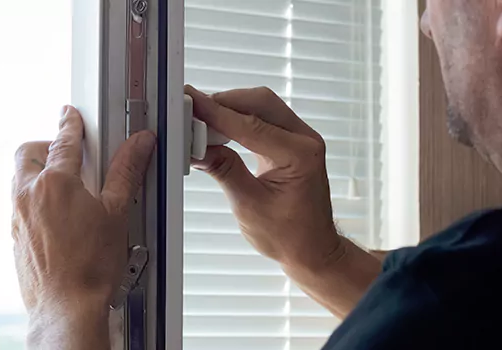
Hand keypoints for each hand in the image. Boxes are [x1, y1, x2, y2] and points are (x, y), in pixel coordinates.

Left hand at [12, 106, 154, 346]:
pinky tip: (58, 216)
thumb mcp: (116, 212)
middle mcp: (28, 196)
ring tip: (67, 186)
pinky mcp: (15, 237)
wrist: (68, 308)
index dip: (70, 124)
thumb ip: (126, 172)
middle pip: (27, 153)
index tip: (70, 116)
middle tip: (69, 154)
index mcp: (54, 183)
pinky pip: (19, 205)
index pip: (63, 141)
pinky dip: (34, 199)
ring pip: (20, 179)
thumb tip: (138, 145)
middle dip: (45, 146)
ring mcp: (17, 217)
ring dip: (38, 173)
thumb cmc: (90, 268)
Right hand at [186, 85, 341, 271]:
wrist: (310, 249)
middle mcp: (304, 139)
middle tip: (191, 111)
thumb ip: (223, 170)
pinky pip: (262, 118)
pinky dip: (238, 119)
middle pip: (259, 102)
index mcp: (300, 155)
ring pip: (260, 105)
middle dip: (223, 103)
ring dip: (229, 108)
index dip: (216, 114)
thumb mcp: (248, 205)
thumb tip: (198, 147)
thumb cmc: (288, 235)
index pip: (250, 125)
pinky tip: (218, 129)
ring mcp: (300, 138)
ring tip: (200, 121)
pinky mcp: (289, 141)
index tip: (191, 104)